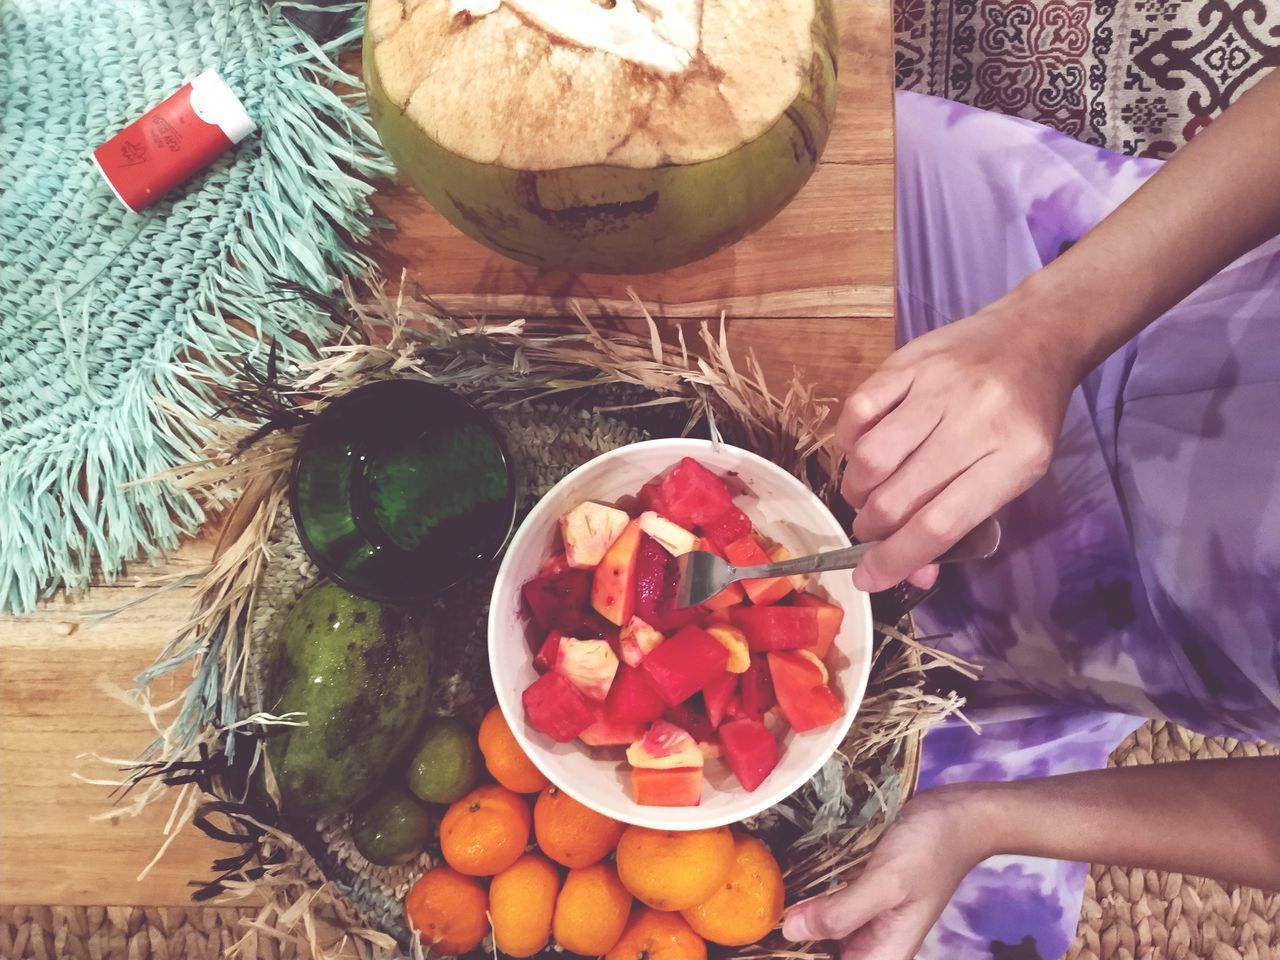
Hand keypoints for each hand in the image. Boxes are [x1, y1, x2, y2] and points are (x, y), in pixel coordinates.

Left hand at [781, 787, 990, 959]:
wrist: (958, 815)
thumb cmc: (930, 850)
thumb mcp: (886, 882)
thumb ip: (841, 913)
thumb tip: (790, 932)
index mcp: (883, 955)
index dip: (799, 958)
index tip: (766, 944)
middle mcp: (872, 943)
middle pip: (821, 954)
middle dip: (792, 941)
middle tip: (758, 921)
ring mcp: (865, 919)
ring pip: (820, 933)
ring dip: (795, 920)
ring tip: (764, 902)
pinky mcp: (859, 894)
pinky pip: (826, 906)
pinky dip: (806, 899)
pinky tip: (784, 884)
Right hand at [837, 296, 1078, 592]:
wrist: (1033, 336)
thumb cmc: (1025, 417)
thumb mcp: (1013, 475)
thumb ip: (962, 524)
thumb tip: (912, 573)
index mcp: (1015, 459)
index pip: (940, 523)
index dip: (895, 558)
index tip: (867, 578)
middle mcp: (976, 421)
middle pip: (898, 495)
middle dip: (872, 527)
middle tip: (870, 530)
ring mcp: (938, 386)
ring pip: (870, 456)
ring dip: (856, 488)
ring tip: (865, 493)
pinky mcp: (908, 361)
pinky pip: (858, 409)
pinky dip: (848, 441)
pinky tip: (859, 451)